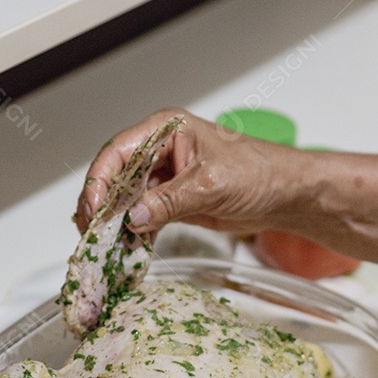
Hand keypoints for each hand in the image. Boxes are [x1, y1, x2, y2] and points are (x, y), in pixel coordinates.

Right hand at [75, 107, 301, 235]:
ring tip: (103, 244)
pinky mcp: (169, 199)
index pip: (118, 152)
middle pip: (114, 175)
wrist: (285, 195)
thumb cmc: (260, 172)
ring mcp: (163, 175)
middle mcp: (159, 149)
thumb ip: (170, 200)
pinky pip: (140, 215)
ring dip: (113, 222)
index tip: (94, 208)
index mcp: (165, 130)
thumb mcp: (211, 184)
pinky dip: (131, 232)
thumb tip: (134, 217)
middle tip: (92, 233)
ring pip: (124, 198)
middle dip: (101, 204)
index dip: (100, 180)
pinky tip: (125, 247)